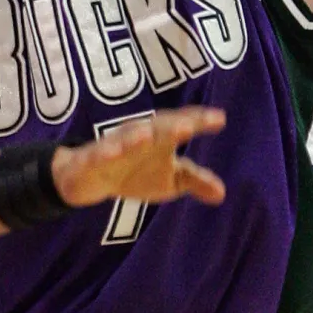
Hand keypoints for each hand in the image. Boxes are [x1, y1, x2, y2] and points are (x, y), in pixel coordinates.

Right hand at [53, 107, 226, 208]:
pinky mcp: (93, 159)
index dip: (198, 121)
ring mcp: (115, 146)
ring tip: (147, 137)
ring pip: (126, 139)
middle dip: (171, 125)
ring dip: (136, 136)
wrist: (90, 176)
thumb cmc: (135, 170)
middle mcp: (138, 136)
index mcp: (160, 138)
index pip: (181, 125)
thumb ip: (193, 180)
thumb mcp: (169, 180)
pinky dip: (104, 153)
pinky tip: (111, 154)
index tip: (219, 119)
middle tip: (188, 126)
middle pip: (156, 128)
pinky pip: (98, 155)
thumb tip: (222, 193)